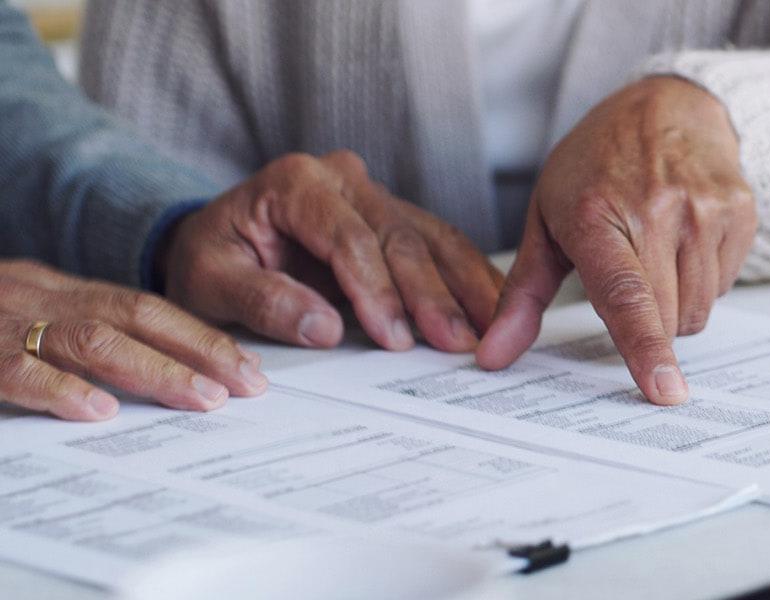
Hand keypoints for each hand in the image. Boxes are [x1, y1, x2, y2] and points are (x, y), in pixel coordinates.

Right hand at [0, 260, 265, 420]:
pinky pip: (19, 369)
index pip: (142, 308)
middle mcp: (39, 300)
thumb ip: (72, 343)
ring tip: (202, 398)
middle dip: (199, 349)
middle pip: (134, 315)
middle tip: (247, 384)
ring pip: (92, 339)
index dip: (198, 336)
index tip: (246, 367)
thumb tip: (146, 382)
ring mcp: (7, 323)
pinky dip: (62, 388)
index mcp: (56, 293)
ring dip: (154, 369)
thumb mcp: (17, 320)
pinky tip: (100, 410)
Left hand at [160, 151, 502, 351]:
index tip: (394, 338)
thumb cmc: (210, 259)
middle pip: (400, 237)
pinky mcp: (394, 216)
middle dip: (432, 295)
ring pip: (432, 237)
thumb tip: (324, 328)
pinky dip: (467, 277)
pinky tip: (492, 308)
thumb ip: (264, 300)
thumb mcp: (211, 282)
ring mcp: (372, 194)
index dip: (377, 290)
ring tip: (490, 329)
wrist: (214, 242)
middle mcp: (342, 177)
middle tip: (457, 340)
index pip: (349, 239)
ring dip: (465, 286)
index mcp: (294, 182)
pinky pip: (440, 243)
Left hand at [477, 76, 756, 404]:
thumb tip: (492, 357)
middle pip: (668, 318)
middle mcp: (658, 212)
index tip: (664, 391)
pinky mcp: (740, 211)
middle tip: (630, 279)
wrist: (667, 106)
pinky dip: (705, 280)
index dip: (646, 349)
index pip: (628, 297)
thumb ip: (521, 296)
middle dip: (648, 324)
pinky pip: (726, 285)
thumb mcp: (546, 220)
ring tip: (658, 256)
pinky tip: (687, 241)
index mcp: (599, 218)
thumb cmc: (597, 167)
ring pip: (699, 309)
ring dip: (678, 305)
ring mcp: (705, 210)